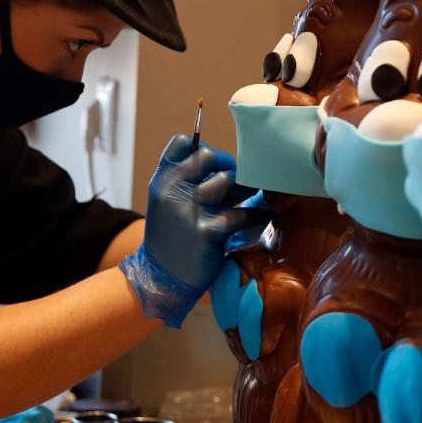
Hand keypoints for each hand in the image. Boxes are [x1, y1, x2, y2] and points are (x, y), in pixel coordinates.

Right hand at [121, 134, 264, 326]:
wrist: (161, 279)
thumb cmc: (171, 237)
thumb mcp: (166, 203)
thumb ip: (185, 181)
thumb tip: (225, 163)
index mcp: (162, 180)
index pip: (181, 142)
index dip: (203, 147)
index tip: (214, 164)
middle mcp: (172, 191)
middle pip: (208, 155)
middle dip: (228, 165)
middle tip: (237, 182)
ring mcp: (189, 211)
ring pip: (227, 180)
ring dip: (245, 189)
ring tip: (250, 198)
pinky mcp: (207, 233)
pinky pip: (242, 214)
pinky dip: (256, 215)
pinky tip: (260, 217)